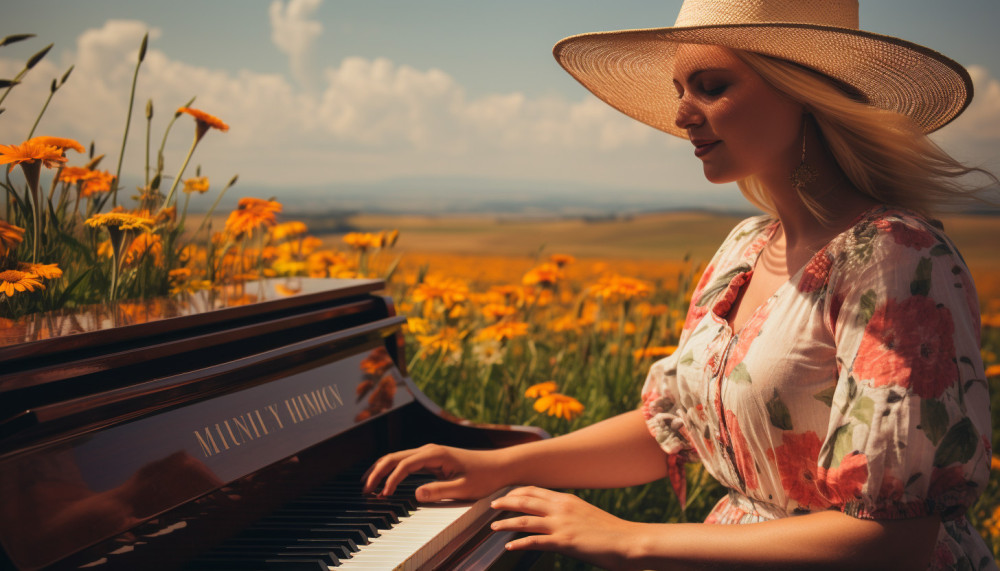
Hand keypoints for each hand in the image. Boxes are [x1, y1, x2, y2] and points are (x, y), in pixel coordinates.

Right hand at [362, 444, 509, 500]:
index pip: (403, 465)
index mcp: (435, 454)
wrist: (499, 466)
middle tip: (364, 489)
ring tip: (368, 485)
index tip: (383, 495)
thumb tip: (415, 493)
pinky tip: (385, 481)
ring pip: (397, 458)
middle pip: (394, 457)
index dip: (390, 480)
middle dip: (376, 472)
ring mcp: (429, 454)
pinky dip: (391, 471)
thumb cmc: (485, 475)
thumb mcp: (463, 488)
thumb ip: (439, 491)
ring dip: (381, 470)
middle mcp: (429, 450)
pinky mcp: (431, 459)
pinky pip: (405, 463)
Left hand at [490, 486, 642, 570]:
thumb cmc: (610, 531)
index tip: (505, 496)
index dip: (516, 493)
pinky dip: (518, 543)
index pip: (535, 491)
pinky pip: (535, 542)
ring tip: (493, 526)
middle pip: (526, 501)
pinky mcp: (564, 542)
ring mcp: (562, 525)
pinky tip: (508, 547)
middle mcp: (561, 508)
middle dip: (505, 502)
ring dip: (506, 522)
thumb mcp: (586, 514)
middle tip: (491, 505)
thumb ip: (569, 513)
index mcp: (567, 499)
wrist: (628, 541)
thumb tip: (557, 517)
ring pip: (525, 520)